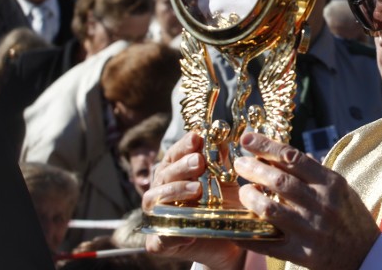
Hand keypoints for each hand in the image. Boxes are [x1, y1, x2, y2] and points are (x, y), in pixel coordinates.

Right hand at [143, 132, 245, 268]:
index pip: (173, 155)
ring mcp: (156, 217)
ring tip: (197, 189)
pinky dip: (172, 233)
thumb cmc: (221, 207)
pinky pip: (160, 238)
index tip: (197, 137)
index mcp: (173, 175)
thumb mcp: (225, 182)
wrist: (227, 242)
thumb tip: (222, 138)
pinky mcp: (157, 243)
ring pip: (154, 200)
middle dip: (181, 166)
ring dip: (175, 191)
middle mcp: (160, 193)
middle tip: (199, 161)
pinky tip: (189, 231)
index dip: (183, 145)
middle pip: (163, 174)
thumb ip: (220, 162)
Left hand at [233, 132, 380, 269]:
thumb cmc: (352, 218)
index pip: (294, 158)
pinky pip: (267, 243)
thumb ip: (317, 172)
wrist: (366, 256)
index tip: (247, 139)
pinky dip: (247, 234)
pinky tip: (235, 227)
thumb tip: (293, 155)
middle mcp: (321, 204)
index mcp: (331, 183)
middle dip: (253, 169)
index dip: (267, 147)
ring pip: (270, 209)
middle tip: (239, 163)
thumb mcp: (342, 189)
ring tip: (243, 192)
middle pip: (279, 180)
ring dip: (250, 198)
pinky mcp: (301, 253)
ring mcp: (310, 230)